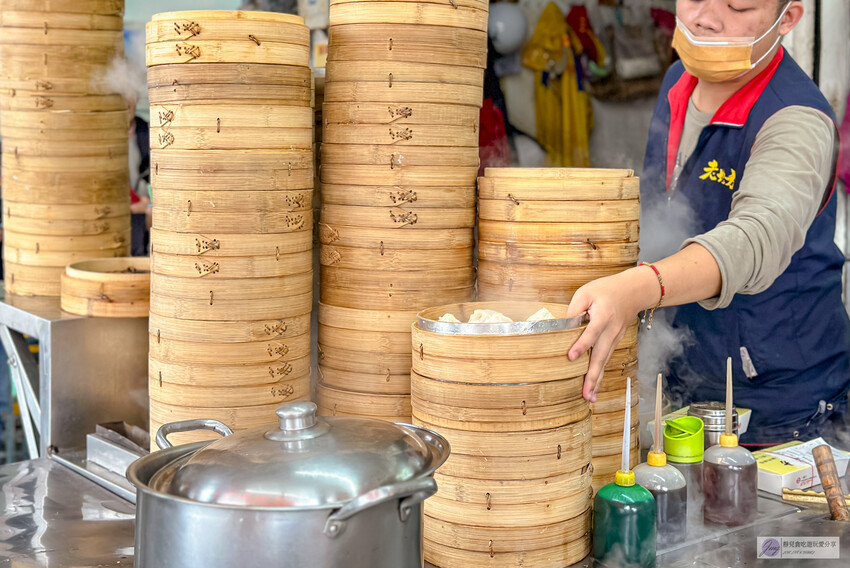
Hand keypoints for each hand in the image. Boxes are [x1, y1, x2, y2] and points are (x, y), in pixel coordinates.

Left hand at [566, 268, 655, 401]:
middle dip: (593, 375)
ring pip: (605, 361)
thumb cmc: (607, 289)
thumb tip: (562, 326)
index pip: (591, 332)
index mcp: (604, 315)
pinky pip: (606, 359)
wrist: (635, 291)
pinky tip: (595, 386)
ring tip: (590, 397)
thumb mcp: (586, 292)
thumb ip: (574, 309)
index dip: (582, 345)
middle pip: (601, 355)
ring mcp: (615, 337)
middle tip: (586, 393)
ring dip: (597, 380)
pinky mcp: (615, 341)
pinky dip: (601, 373)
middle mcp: (611, 330)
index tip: (571, 357)